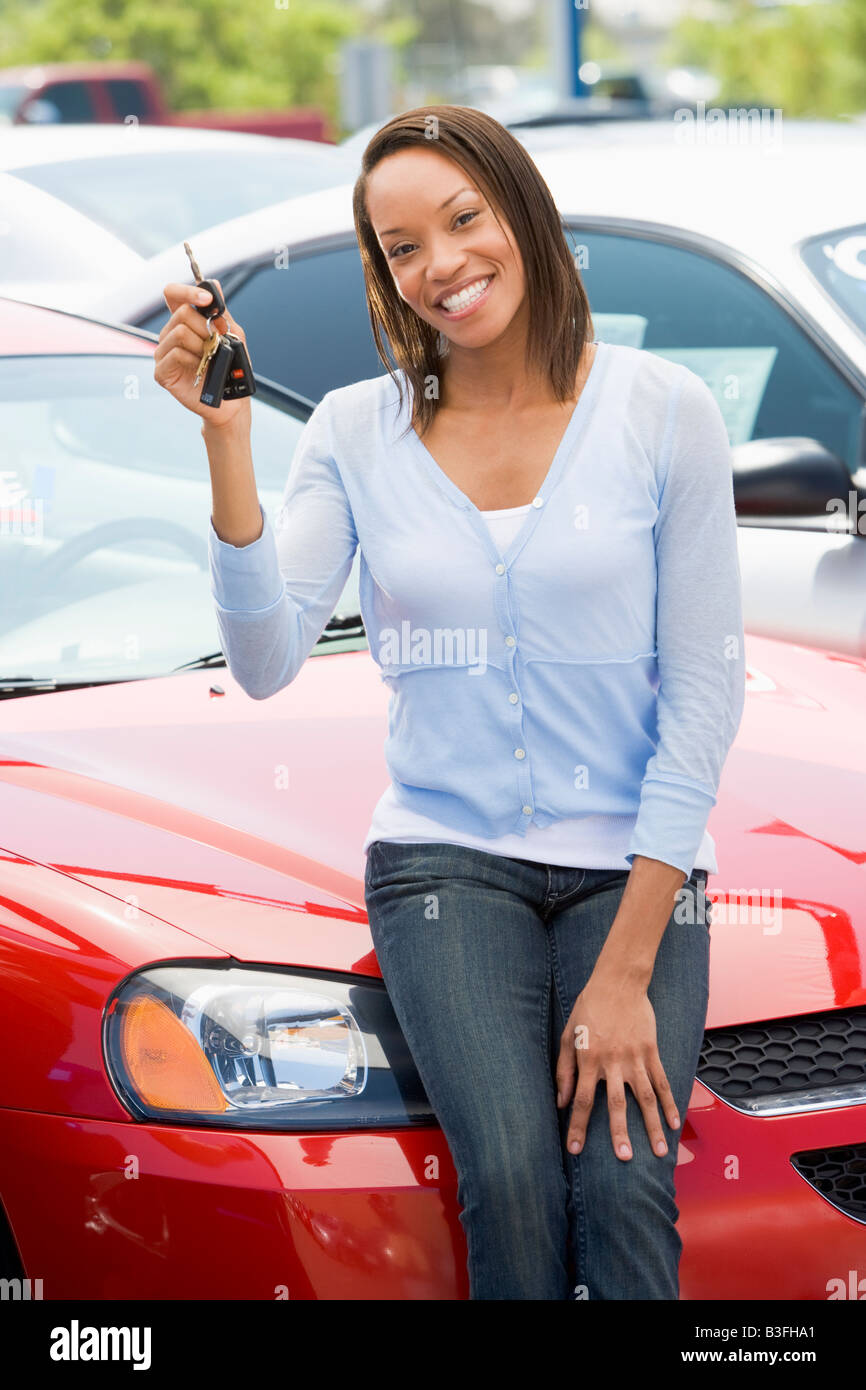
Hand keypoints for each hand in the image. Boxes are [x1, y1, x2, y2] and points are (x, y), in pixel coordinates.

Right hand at [152, 279, 250, 428]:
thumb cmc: (230, 368)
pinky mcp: (162, 372)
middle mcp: (169, 335)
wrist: (231, 402)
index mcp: (183, 323)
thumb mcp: (232, 336)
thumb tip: (214, 284)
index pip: (173, 294)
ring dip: (201, 344)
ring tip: (210, 358)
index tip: (206, 298)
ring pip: (178, 332)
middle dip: (204, 326)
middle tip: (215, 342)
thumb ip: (221, 313)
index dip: (187, 291)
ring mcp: (163, 353)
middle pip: (180, 313)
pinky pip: (175, 354)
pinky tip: (200, 368)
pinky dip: (193, 359)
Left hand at [555, 971, 679, 1160]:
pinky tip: (674, 1122)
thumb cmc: (588, 1008)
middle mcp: (612, 1062)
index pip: (581, 1100)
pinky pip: (662, 1081)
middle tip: (624, 1159)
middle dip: (619, 1133)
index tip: (575, 1150)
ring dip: (652, 1126)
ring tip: (659, 1152)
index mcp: (588, 1059)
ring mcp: (635, 1057)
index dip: (577, 1126)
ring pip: (645, 1098)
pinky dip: (670, 1102)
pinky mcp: (651, 1051)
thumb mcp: (568, 1035)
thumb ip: (563, 1069)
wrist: (618, 981)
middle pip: (615, 1104)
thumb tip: (559, 1101)